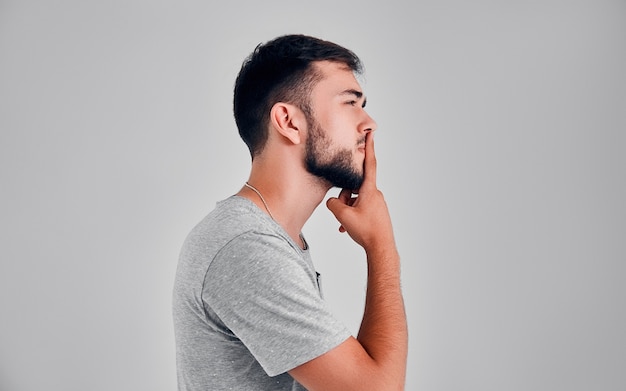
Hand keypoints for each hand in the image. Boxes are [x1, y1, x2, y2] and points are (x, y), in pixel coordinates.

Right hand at [326, 132, 394, 252]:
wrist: (381, 248)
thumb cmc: (366, 231)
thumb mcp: (343, 215)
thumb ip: (333, 204)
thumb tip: (333, 202)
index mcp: (370, 190)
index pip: (369, 164)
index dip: (369, 148)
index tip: (371, 134)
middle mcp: (375, 195)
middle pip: (354, 188)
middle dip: (344, 197)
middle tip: (341, 211)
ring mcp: (377, 204)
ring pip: (356, 200)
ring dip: (347, 209)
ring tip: (344, 223)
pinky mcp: (377, 213)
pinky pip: (360, 209)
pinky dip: (352, 216)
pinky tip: (347, 228)